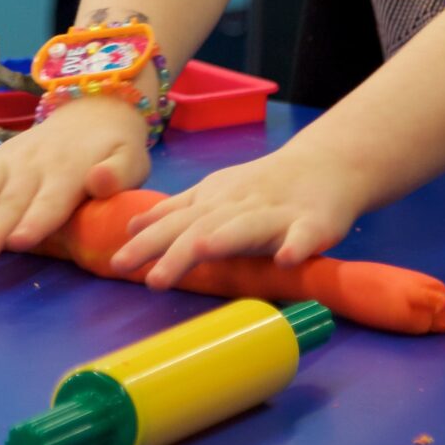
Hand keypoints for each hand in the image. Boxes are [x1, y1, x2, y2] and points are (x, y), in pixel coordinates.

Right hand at [0, 94, 150, 262]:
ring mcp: (11, 161)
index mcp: (70, 173)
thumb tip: (100, 181)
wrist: (93, 109)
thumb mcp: (132, 158)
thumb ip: (119, 173)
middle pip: (12, 201)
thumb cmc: (115, 148)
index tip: (18, 241)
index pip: (51, 202)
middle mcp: (35, 167)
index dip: (35, 221)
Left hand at [111, 149, 369, 286]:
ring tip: (201, 252)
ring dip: (225, 238)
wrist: (327, 165)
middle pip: (203, 227)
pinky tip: (286, 259)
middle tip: (150, 280)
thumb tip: (132, 227)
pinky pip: (305, 234)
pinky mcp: (315, 222)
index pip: (175, 223)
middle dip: (175, 251)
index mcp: (214, 202)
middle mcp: (240, 205)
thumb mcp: (214, 195)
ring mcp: (277, 212)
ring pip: (248, 226)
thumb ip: (176, 212)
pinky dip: (296, 245)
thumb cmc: (264, 187)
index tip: (117, 264)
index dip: (147, 243)